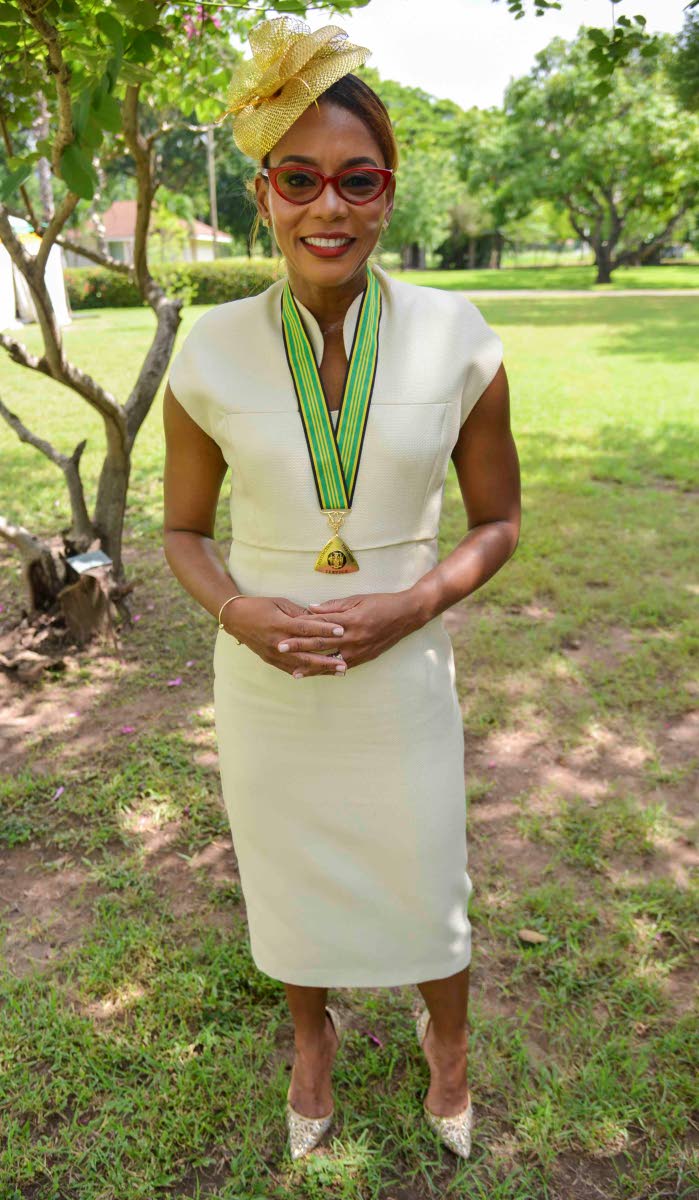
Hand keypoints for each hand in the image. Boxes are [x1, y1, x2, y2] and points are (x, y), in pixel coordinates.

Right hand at [222, 595, 347, 678]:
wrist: (235, 618)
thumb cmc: (259, 606)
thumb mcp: (280, 603)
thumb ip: (300, 612)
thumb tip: (319, 617)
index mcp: (281, 624)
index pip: (307, 628)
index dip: (325, 629)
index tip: (341, 631)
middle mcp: (277, 641)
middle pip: (306, 652)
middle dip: (327, 658)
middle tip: (344, 663)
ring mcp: (273, 653)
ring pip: (300, 664)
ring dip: (320, 669)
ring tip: (337, 671)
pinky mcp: (270, 659)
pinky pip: (290, 668)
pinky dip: (305, 672)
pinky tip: (318, 674)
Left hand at [294, 591, 421, 671]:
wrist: (406, 615)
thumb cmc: (381, 603)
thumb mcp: (357, 599)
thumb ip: (333, 606)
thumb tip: (310, 609)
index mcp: (350, 620)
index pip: (319, 626)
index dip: (300, 630)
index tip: (284, 632)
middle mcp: (353, 637)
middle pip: (321, 644)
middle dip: (299, 648)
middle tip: (281, 650)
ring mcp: (359, 650)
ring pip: (330, 661)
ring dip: (312, 667)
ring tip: (295, 672)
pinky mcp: (365, 657)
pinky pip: (343, 665)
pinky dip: (329, 671)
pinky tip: (319, 675)